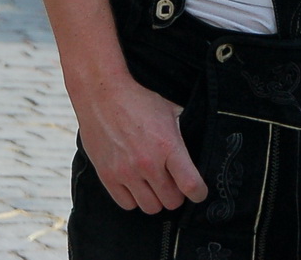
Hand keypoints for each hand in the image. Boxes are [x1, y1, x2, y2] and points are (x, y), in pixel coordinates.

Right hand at [75, 73, 206, 214]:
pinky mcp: (108, 176)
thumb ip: (181, 134)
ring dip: (155, 198)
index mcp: (168, 145)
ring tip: (152, 184)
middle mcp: (148, 163)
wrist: (101, 94)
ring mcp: (126, 171)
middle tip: (172, 184)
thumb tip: (192, 151)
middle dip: (176, 195)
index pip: (191, 185)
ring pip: (150, 207)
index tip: (198, 192)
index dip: (199, 193)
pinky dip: (133, 198)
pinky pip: (127, 204)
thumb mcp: (169, 111)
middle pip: (172, 201)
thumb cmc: (136, 100)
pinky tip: (135, 184)